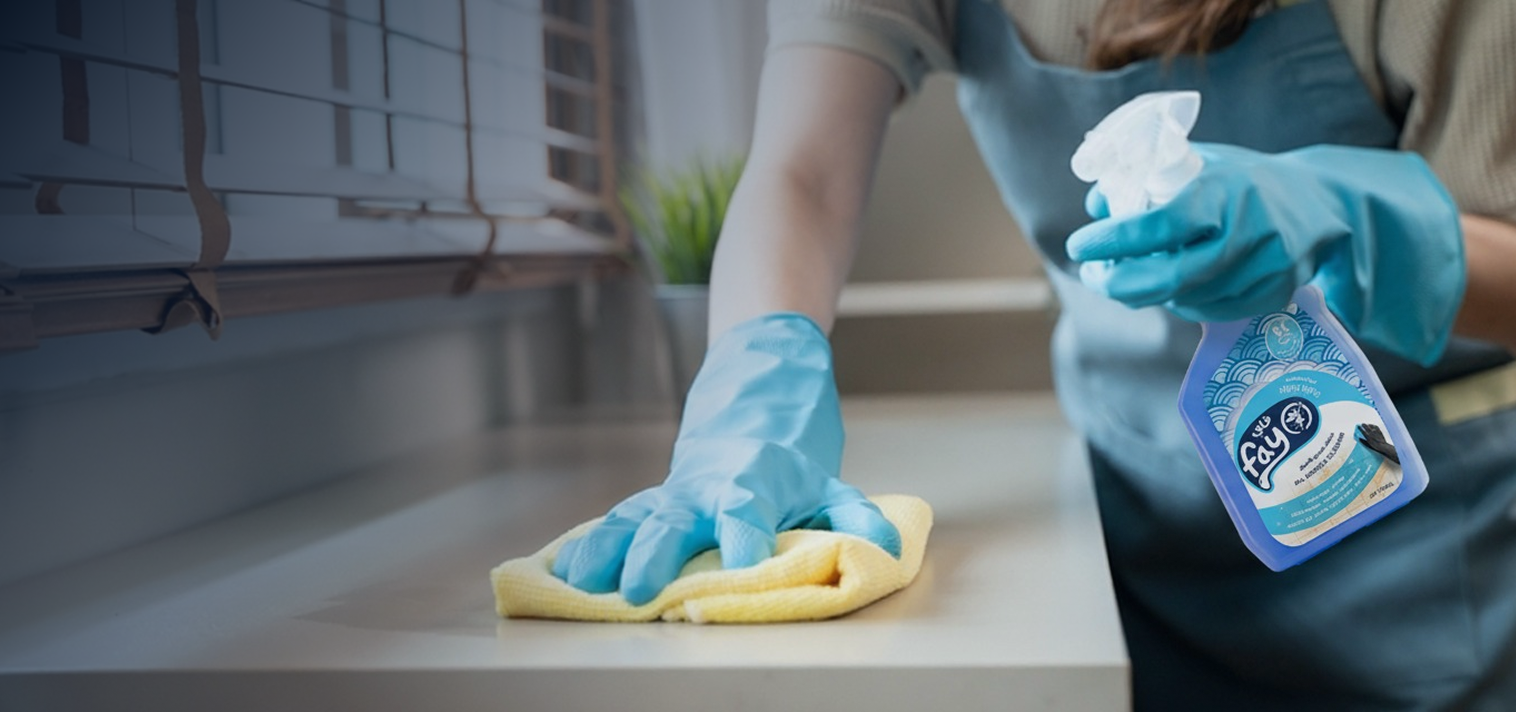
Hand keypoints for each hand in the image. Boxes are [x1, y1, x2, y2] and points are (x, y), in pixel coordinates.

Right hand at [552, 312, 901, 604]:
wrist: (754, 384)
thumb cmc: (793, 451)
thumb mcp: (829, 480)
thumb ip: (853, 515)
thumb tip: (887, 547)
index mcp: (753, 480)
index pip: (747, 513)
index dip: (745, 541)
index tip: (743, 567)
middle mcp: (705, 486)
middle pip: (676, 520)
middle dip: (657, 555)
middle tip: (638, 592)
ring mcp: (674, 492)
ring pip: (636, 519)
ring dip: (609, 551)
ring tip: (581, 581)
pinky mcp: (653, 501)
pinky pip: (619, 523)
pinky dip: (591, 544)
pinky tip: (562, 569)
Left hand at [1066, 142, 1464, 365]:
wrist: (1319, 203)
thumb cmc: (1242, 181)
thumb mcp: (1198, 162)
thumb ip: (1144, 177)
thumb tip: (1097, 203)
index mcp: (1224, 189)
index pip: (1160, 224)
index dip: (1113, 240)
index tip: (1080, 245)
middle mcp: (1248, 229)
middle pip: (1170, 277)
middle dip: (1119, 283)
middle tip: (1092, 275)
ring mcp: (1266, 267)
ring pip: (1187, 299)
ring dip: (1147, 294)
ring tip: (1127, 278)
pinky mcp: (1276, 294)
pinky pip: (1213, 312)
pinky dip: (1183, 304)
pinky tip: (1171, 289)